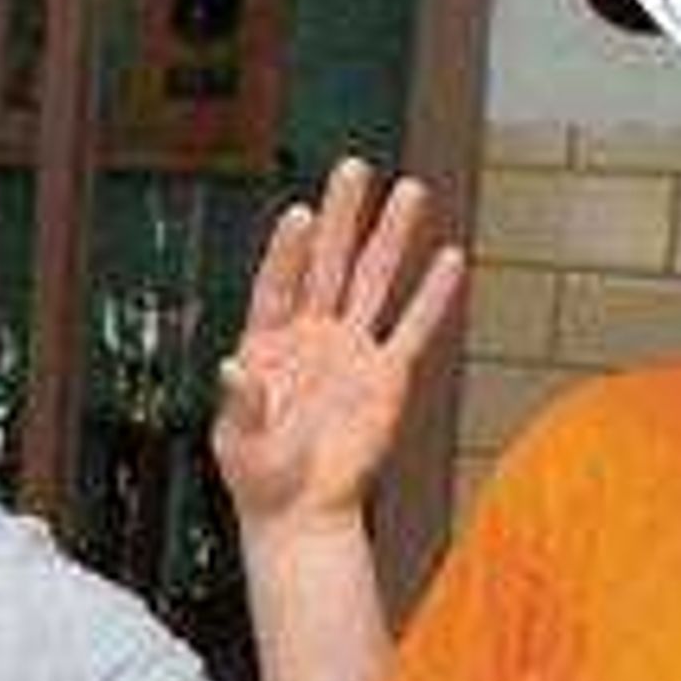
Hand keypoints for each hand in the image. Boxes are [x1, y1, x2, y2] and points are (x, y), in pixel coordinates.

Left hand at [212, 159, 465, 530]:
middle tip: (353, 167)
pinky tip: (448, 258)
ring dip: (391, 238)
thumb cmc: (259, 480)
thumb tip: (232, 367)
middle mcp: (309, 335)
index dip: (287, 252)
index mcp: (265, 345)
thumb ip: (241, 404)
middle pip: (327, 264)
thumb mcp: (237, 443)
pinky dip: (432, 295)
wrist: (299, 513)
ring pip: (373, 282)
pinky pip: (413, 328)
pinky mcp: (386, 376)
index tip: (300, 214)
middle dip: (341, 216)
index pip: (277, 285)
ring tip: (409, 189)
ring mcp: (350, 350)